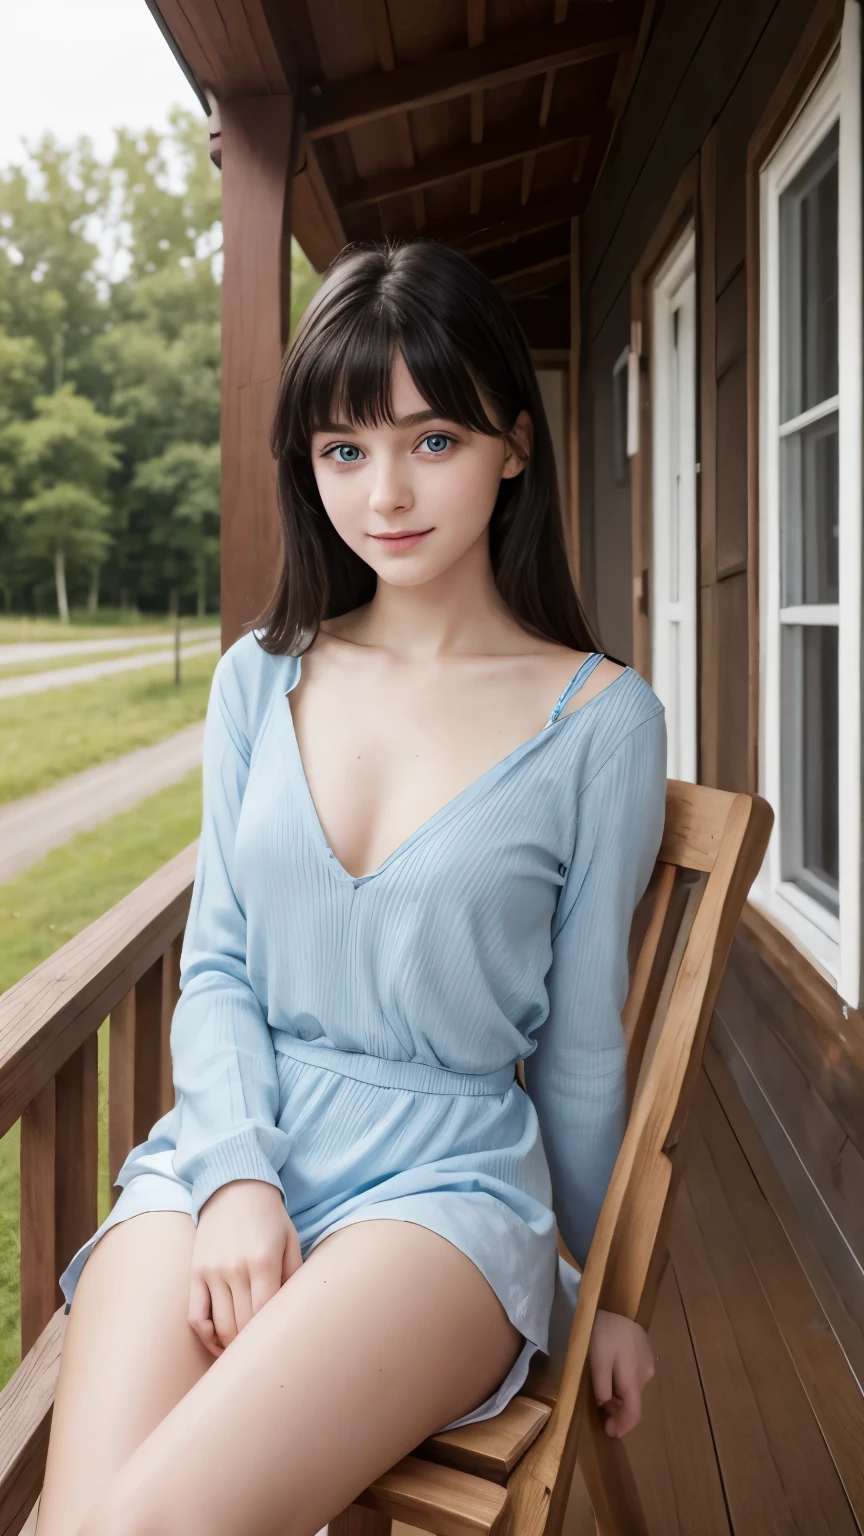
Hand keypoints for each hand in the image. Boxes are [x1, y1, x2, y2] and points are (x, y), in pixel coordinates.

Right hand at [189, 1179, 302, 1356]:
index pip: (265, 1315)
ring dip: (231, 1345)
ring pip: (219, 1326)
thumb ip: (295, 1277)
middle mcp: (235, 1269)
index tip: (278, 1346)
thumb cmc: (269, 1217)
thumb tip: (294, 1313)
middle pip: (242, 1326)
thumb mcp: (291, 1240)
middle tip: (263, 1354)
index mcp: (264, 1262)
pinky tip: (218, 1342)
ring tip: (243, 1352)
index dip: (269, 1336)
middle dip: (252, 1346)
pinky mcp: (194, 1273)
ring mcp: (211, 1272)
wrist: (234, 1186)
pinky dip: (206, 1336)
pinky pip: (195, 1316)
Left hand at [588, 1308, 654, 1437]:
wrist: (612, 1303)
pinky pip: (635, 1376)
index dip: (623, 1427)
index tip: (609, 1432)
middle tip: (599, 1410)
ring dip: (620, 1396)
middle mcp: (646, 1373)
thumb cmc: (602, 1331)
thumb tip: (606, 1407)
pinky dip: (623, 1383)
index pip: (635, 1412)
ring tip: (602, 1390)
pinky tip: (611, 1374)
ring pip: (634, 1389)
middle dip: (618, 1411)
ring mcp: (648, 1363)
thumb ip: (602, 1386)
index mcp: (634, 1377)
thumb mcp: (596, 1360)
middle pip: (633, 1401)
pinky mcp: (646, 1354)